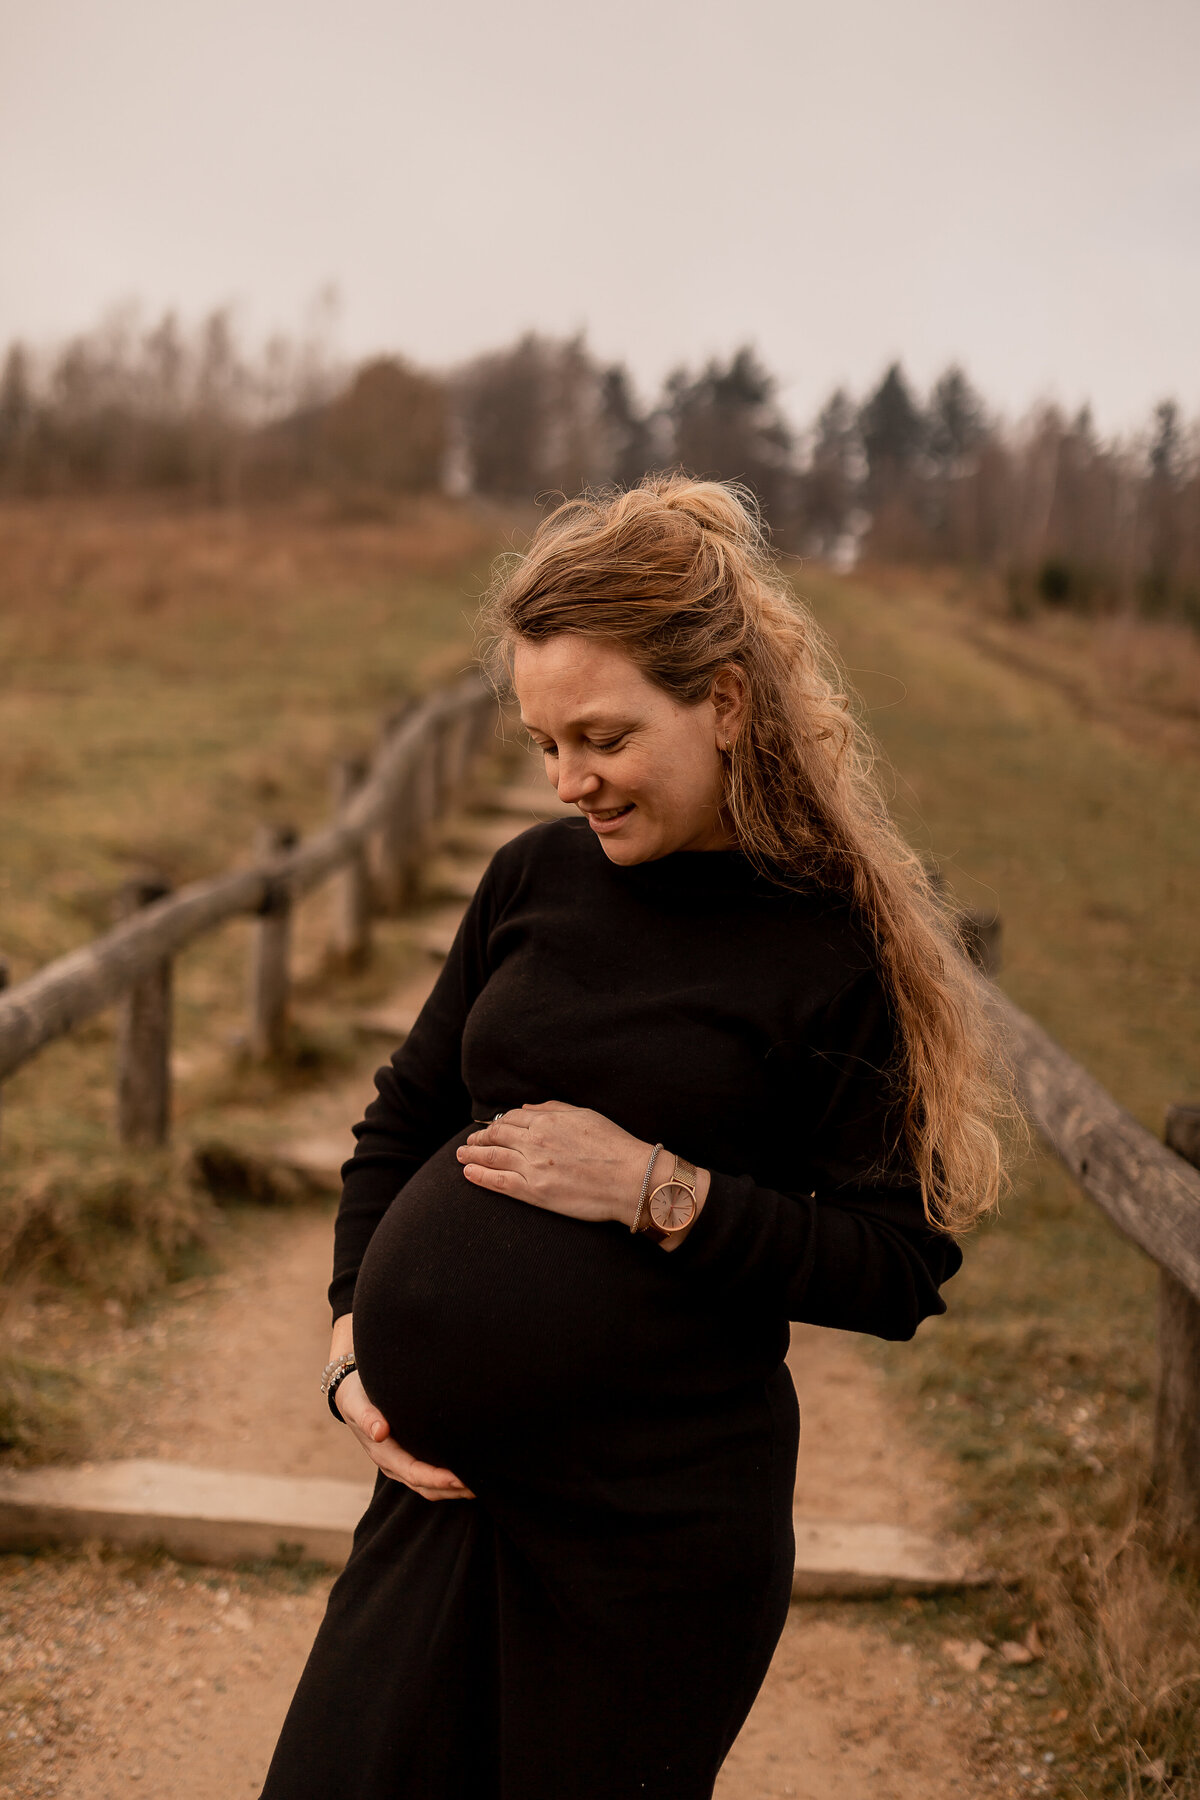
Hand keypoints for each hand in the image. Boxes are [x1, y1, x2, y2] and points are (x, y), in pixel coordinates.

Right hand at [334, 1371, 473, 1501]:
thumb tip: (379, 1431)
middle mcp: (392, 1464)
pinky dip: (447, 1480)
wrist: (349, 1394)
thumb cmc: (356, 1395)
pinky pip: (428, 1476)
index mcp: (382, 1453)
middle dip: (452, 1489)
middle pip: (425, 1486)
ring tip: (481, 1485)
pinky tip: (467, 1473)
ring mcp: (400, 1463)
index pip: (414, 1473)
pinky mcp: (408, 1457)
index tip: (460, 1479)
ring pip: (429, 1486)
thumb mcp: (357, 1402)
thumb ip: (367, 1416)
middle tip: (481, 1486)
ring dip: (453, 1489)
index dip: (437, 1478)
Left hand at [458, 1101, 706, 1233]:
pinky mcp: (535, 1193)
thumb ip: (552, 1109)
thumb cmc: (614, 1146)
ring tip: (461, 1156)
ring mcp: (532, 1167)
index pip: (511, 1120)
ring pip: (493, 1158)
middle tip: (468, 1143)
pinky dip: (480, 1177)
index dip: (496, 1124)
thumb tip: (526, 1110)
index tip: (489, 1129)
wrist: (630, 1178)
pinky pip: (499, 1183)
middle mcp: (534, 1141)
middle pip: (496, 1137)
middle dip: (479, 1139)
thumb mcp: (584, 1115)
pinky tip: (468, 1174)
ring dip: (473, 1156)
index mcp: (546, 1121)